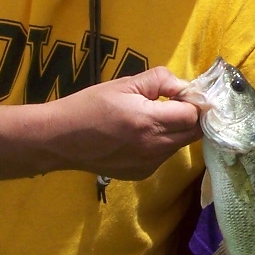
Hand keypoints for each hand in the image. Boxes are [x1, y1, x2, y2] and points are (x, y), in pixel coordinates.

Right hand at [54, 67, 203, 179]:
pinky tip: (139, 136)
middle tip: (173, 105)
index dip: (193, 103)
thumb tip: (183, 87)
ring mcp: (148, 164)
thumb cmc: (89, 105)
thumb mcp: (124, 84)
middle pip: (193, 134)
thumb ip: (159, 81)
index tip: (183, 95)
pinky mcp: (141, 174)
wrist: (60, 139)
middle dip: (190, 118)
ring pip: (179, 145)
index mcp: (150, 122)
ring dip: (175, 131)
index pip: (193, 116)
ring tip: (151, 119)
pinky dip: (160, 145)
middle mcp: (154, 148)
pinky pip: (163, 157)